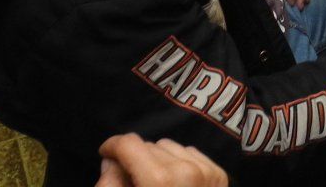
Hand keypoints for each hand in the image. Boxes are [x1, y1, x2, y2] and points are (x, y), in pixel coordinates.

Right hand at [95, 134, 226, 186]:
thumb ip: (110, 184)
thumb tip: (111, 162)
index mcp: (159, 181)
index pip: (128, 143)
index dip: (111, 146)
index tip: (105, 153)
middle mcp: (186, 171)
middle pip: (147, 146)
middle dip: (136, 159)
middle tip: (131, 178)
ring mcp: (206, 172)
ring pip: (169, 147)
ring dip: (159, 160)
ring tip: (155, 183)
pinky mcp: (219, 175)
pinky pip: (190, 154)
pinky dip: (179, 164)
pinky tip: (175, 183)